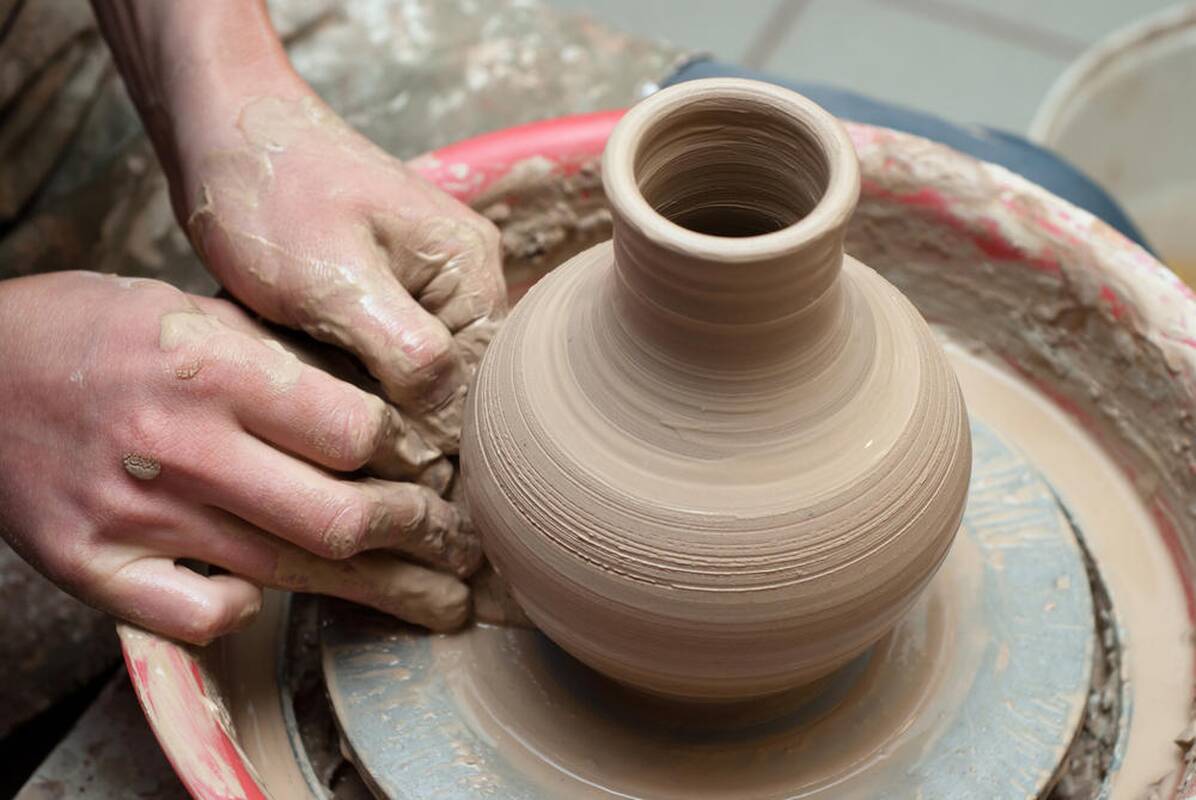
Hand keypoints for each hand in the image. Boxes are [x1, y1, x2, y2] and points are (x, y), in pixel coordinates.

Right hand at [0, 272, 480, 643]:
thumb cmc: (91, 332)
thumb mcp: (193, 310)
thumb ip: (284, 361)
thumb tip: (385, 412)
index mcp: (210, 366)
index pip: (355, 430)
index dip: (409, 454)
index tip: (435, 464)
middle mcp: (180, 444)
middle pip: (340, 516)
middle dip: (420, 535)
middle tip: (459, 544)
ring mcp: (134, 514)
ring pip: (289, 571)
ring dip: (382, 591)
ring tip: (439, 598)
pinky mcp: (91, 565)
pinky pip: (197, 616)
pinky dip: (244, 611)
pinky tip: (276, 599)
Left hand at [177, 93, 505, 453]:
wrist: (222, 130)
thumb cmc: (272, 194)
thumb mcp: (336, 283)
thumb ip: (407, 354)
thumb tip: (450, 429)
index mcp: (470, 270)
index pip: (479, 386)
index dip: (432, 435)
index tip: (370, 462)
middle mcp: (464, 280)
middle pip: (453, 387)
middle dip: (400, 421)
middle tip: (332, 440)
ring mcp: (428, 286)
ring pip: (418, 380)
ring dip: (374, 404)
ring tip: (317, 411)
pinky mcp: (390, 294)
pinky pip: (388, 359)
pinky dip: (354, 380)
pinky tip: (314, 384)